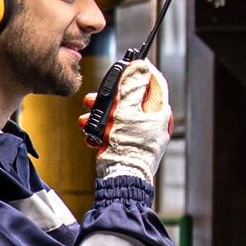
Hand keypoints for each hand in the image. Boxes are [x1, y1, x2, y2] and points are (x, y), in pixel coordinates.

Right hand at [85, 63, 171, 182]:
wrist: (121, 180)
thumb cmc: (130, 150)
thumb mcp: (128, 112)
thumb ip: (131, 88)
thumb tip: (139, 66)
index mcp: (158, 113)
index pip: (153, 83)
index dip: (139, 72)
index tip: (127, 65)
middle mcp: (150, 122)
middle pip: (129, 99)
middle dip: (108, 99)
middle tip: (95, 98)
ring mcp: (137, 133)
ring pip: (116, 115)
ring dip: (99, 116)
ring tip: (87, 119)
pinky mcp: (125, 144)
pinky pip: (111, 130)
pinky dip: (99, 131)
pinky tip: (91, 135)